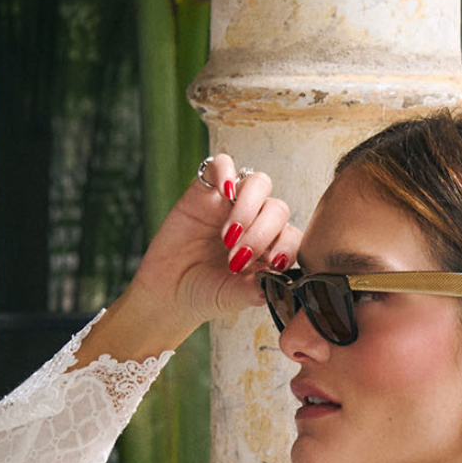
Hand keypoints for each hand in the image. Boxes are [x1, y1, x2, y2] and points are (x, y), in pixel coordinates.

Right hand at [128, 151, 301, 337]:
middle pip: (277, 209)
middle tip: (237, 259)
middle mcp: (256, 222)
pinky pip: (222, 164)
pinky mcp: (206, 190)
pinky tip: (222, 192)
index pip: (293, 235)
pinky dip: (226, 171)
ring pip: (258, 184)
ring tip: (228, 236)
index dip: (288, 246)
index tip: (273, 263)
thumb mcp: (233, 297)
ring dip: (248, 208)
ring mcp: (232, 204)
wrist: (168, 292)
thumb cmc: (204, 294)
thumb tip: (277, 283)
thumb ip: (256, 289)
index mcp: (270, 248)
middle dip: (261, 234)